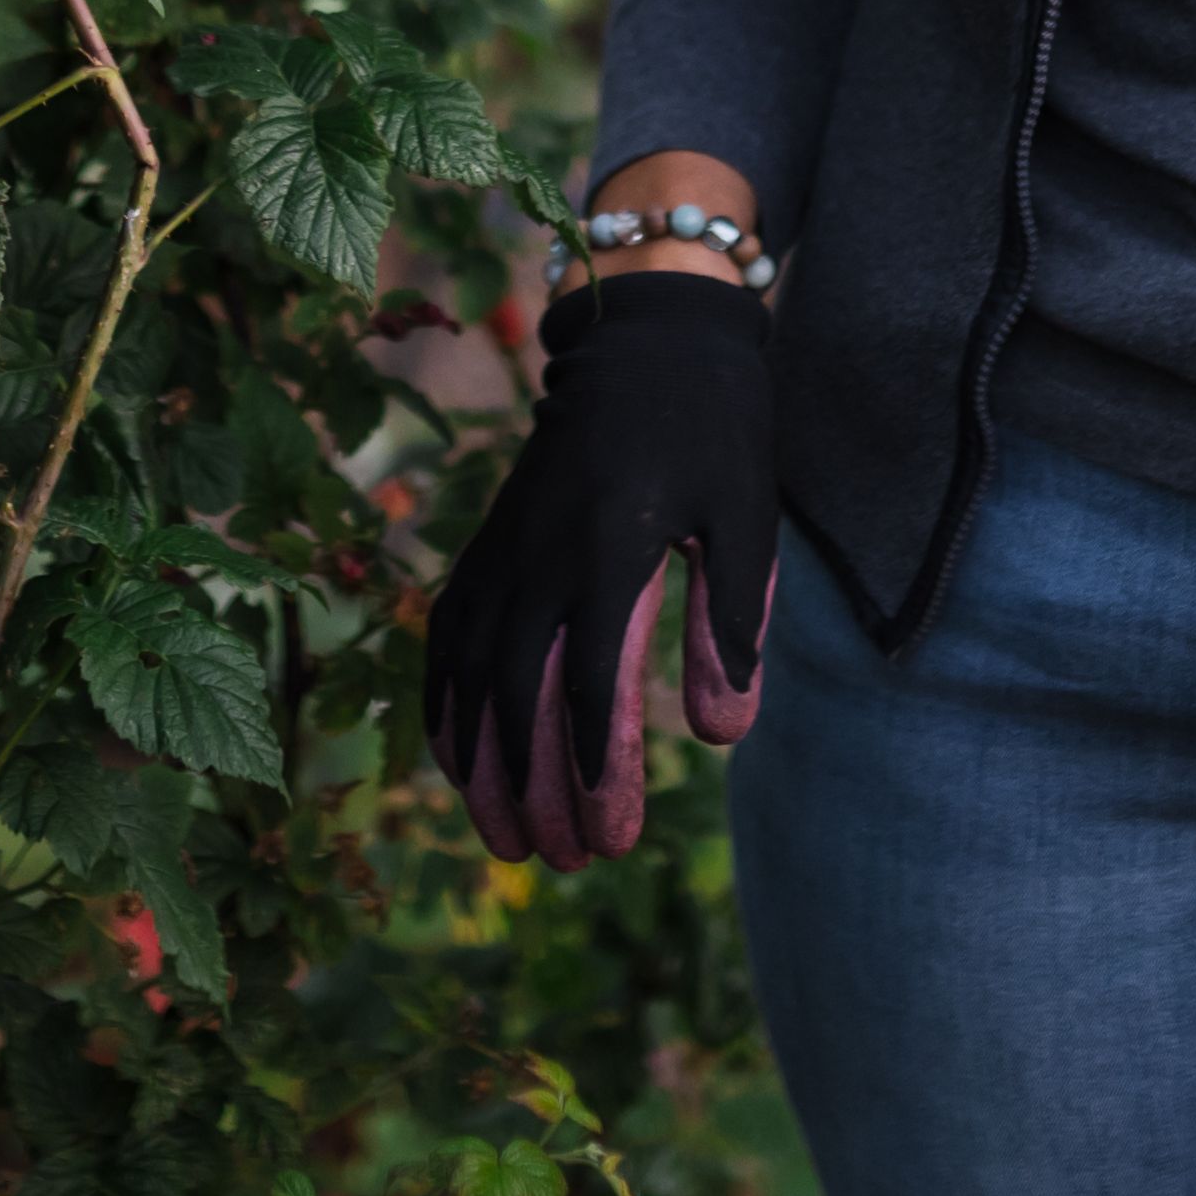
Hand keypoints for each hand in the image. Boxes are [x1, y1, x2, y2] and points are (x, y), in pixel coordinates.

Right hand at [419, 270, 774, 861]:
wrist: (648, 336)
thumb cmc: (714, 428)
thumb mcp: (747, 515)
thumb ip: (731, 621)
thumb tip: (722, 733)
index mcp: (610, 547)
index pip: (587, 681)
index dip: (594, 767)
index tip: (611, 834)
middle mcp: (541, 552)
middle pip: (520, 693)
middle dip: (536, 786)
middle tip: (564, 859)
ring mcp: (506, 546)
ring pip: (471, 672)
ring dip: (482, 762)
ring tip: (506, 839)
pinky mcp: (491, 543)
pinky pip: (451, 634)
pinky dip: (447, 701)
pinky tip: (457, 759)